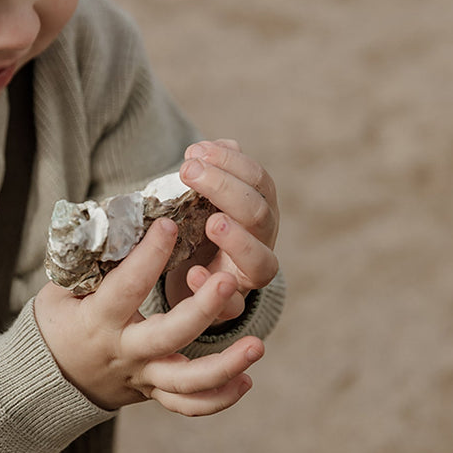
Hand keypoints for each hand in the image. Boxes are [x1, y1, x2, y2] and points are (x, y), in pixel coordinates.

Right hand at [33, 218, 263, 414]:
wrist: (48, 381)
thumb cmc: (59, 322)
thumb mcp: (61, 291)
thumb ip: (91, 264)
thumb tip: (122, 219)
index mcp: (97, 322)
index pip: (126, 287)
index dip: (149, 256)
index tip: (170, 224)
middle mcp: (124, 353)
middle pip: (168, 336)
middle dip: (201, 309)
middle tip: (229, 279)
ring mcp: (142, 377)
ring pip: (187, 381)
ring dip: (225, 366)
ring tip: (257, 345)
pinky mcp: (153, 393)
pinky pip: (189, 404)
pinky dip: (219, 398)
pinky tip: (246, 381)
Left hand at [165, 139, 279, 321]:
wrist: (192, 281)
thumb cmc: (199, 231)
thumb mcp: (202, 200)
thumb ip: (210, 173)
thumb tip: (216, 145)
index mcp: (259, 210)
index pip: (258, 180)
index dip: (231, 163)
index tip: (196, 151)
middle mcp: (262, 241)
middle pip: (259, 214)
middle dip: (226, 190)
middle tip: (190, 173)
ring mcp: (250, 276)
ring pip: (262, 262)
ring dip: (240, 241)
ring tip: (213, 223)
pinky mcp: (230, 307)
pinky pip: (231, 304)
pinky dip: (214, 288)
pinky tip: (194, 273)